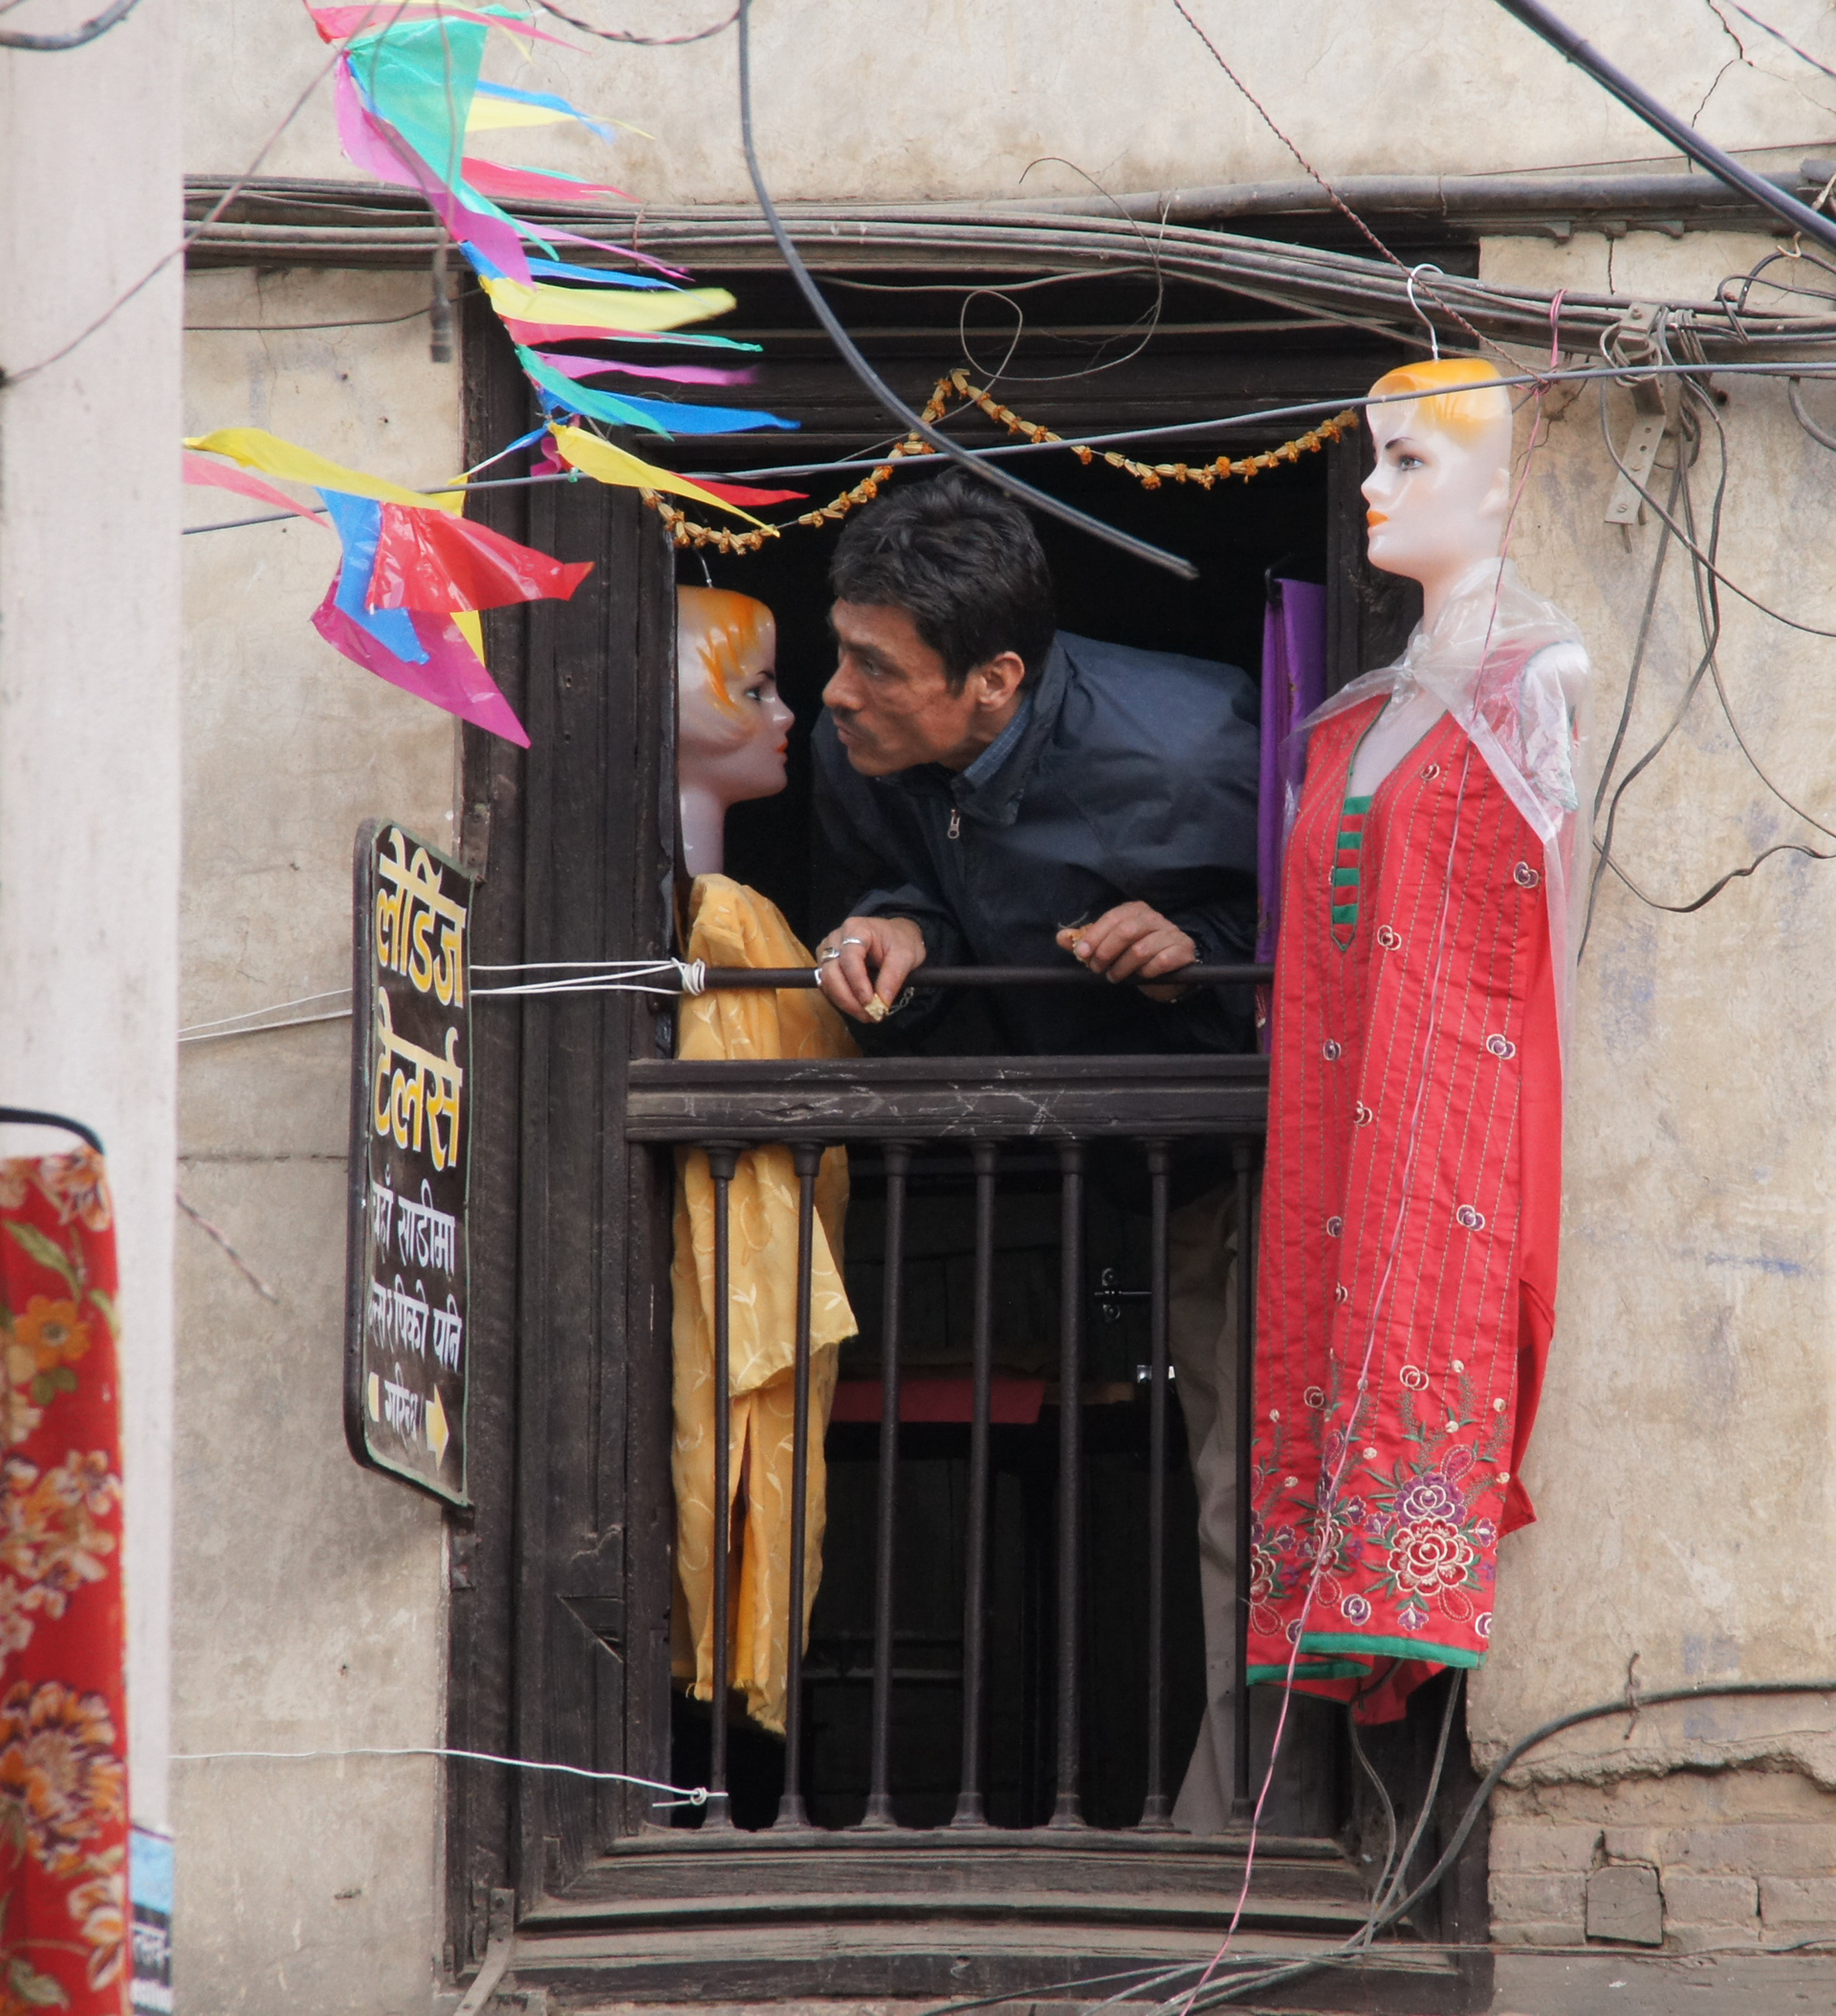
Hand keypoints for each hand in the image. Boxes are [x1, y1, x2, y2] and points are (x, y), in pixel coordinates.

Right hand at [814, 915, 927, 1022]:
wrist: (895, 936)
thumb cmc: (900, 941)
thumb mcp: (906, 955)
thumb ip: (893, 977)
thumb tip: (882, 1004)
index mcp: (856, 929)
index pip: (849, 958)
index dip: (857, 982)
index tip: (870, 1002)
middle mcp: (836, 938)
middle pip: (831, 972)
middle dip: (847, 998)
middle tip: (868, 1015)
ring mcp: (828, 951)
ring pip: (826, 981)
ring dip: (844, 1002)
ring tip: (866, 1015)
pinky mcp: (826, 964)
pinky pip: (827, 986)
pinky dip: (841, 1000)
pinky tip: (858, 1008)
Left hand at [1056, 902, 1195, 1001]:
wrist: (1169, 974)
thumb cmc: (1136, 957)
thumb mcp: (1110, 948)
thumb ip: (1087, 942)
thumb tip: (1061, 937)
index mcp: (1136, 911)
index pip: (1113, 917)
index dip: (1095, 936)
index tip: (1081, 953)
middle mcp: (1155, 918)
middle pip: (1126, 931)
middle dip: (1106, 952)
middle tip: (1096, 968)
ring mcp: (1172, 933)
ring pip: (1141, 949)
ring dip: (1122, 967)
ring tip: (1114, 977)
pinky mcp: (1184, 950)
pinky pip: (1162, 961)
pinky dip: (1147, 972)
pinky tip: (1141, 977)